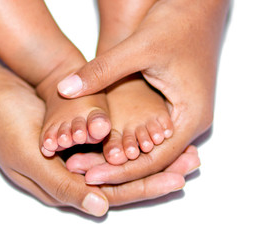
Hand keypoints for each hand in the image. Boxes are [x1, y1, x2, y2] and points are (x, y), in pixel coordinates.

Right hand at [0, 70, 198, 214]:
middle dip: (160, 171)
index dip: (146, 186)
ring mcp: (82, 154)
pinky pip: (117, 140)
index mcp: (63, 187)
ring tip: (186, 148)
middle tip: (193, 162)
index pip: (113, 194)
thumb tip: (101, 208)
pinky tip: (159, 132)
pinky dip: (139, 137)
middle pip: (126, 179)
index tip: (177, 178)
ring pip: (126, 160)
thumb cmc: (6, 125)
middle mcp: (77, 174)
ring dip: (155, 154)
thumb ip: (62, 185)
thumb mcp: (29, 159)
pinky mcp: (84, 135)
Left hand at [57, 0, 229, 183]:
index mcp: (191, 117)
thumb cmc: (178, 23)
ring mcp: (181, 117)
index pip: (154, 161)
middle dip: (114, 169)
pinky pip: (146, 135)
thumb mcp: (138, 47)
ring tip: (83, 162)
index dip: (120, 171)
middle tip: (78, 171)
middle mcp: (189, 123)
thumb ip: (101, 71)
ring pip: (146, 150)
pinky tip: (98, 143)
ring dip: (116, 157)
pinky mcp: (170, 108)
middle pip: (149, 160)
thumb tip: (64, 90)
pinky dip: (123, 141)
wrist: (197, 7)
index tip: (88, 176)